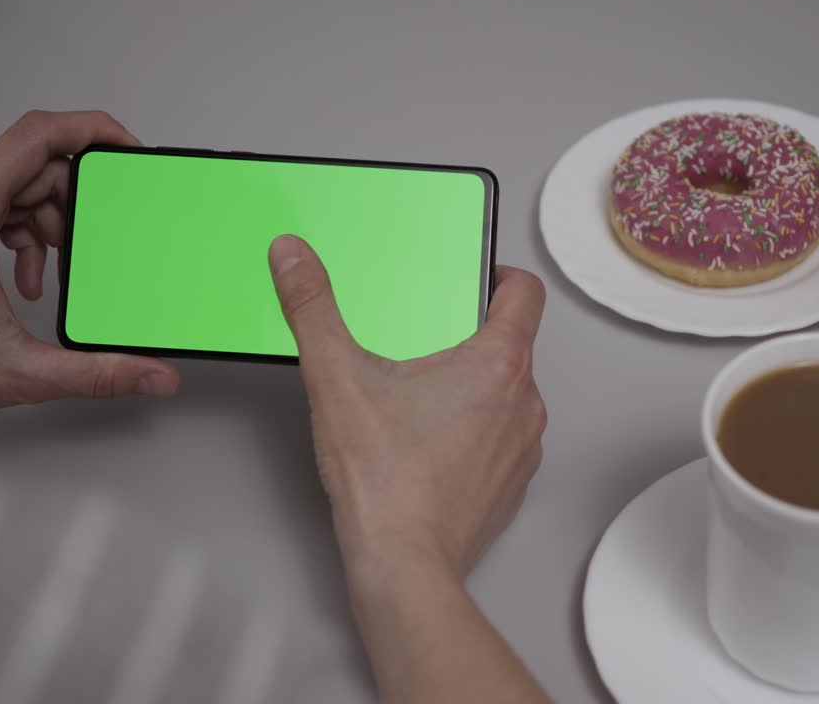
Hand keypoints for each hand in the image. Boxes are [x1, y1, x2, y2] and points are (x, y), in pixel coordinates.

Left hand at [0, 110, 178, 458]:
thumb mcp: (21, 373)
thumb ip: (99, 373)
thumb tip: (155, 375)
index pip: (36, 136)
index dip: (92, 130)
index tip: (128, 149)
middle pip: (36, 164)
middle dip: (76, 204)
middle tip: (92, 248)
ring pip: (19, 184)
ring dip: (51, 224)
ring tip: (59, 272)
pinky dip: (26, 234)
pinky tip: (30, 279)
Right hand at [267, 234, 546, 577]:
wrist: (404, 565)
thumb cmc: (383, 477)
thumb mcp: (336, 378)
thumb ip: (312, 307)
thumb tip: (292, 254)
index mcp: (498, 364)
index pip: (526, 294)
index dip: (502, 276)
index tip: (473, 280)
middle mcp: (526, 403)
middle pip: (513, 344)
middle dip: (470, 337)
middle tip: (423, 344)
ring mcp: (524, 448)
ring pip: (509, 394)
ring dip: (474, 387)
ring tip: (420, 398)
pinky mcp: (513, 485)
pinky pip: (502, 440)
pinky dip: (475, 432)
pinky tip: (429, 445)